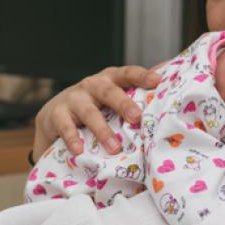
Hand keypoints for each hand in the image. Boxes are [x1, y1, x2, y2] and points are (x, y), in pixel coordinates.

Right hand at [33, 66, 160, 155]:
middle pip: (109, 90)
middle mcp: (92, 85)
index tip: (157, 81)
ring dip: (102, 129)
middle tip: (137, 117)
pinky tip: (79, 151)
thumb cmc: (95, 107)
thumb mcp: (113, 98)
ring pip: (89, 111)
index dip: (142, 76)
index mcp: (110, 79)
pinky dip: (72, 138)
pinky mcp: (56, 114)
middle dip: (123, 103)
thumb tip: (169, 85)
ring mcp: (73, 98)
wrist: (54, 116)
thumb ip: (135, 95)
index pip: (127, 73)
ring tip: (114, 148)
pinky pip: (65, 126)